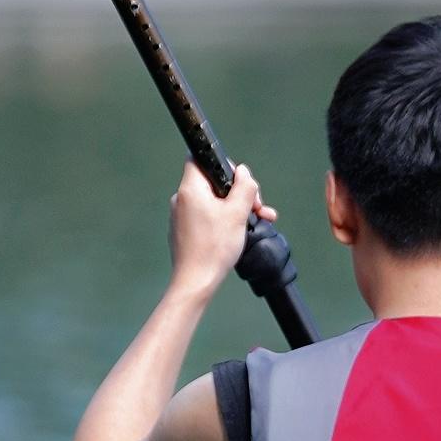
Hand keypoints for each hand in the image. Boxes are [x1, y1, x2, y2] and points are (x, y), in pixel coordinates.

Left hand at [167, 159, 264, 297]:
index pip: (200, 158)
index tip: (239, 181)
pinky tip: (240, 232)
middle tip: (257, 207)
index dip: (222, 164)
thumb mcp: (237, 212)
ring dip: (236, 208)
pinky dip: (224, 220)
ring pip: (214, 202)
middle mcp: (181, 199)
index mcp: (190, 189)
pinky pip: (207, 217)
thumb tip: (243, 172)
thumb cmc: (215, 247)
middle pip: (213, 182)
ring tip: (258, 221)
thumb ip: (244, 186)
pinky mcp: (185, 231)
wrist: (196, 282)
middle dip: (239, 192)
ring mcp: (181, 216)